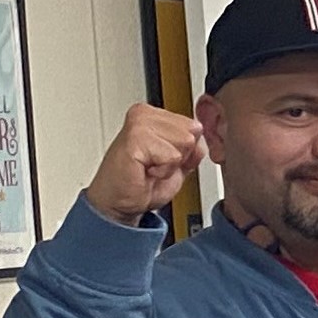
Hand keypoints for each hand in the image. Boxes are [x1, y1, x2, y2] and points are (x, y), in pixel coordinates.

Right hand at [86, 103, 206, 220]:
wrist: (119, 203)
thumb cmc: (141, 183)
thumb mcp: (179, 163)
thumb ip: (194, 147)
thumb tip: (199, 135)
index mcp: (155, 115)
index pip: (196, 127)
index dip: (187, 152)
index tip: (164, 160)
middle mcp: (145, 114)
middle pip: (192, 133)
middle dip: (180, 156)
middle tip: (155, 165)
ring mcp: (139, 123)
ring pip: (185, 142)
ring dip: (171, 164)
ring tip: (150, 167)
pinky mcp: (136, 138)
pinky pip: (173, 155)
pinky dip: (164, 171)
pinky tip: (145, 170)